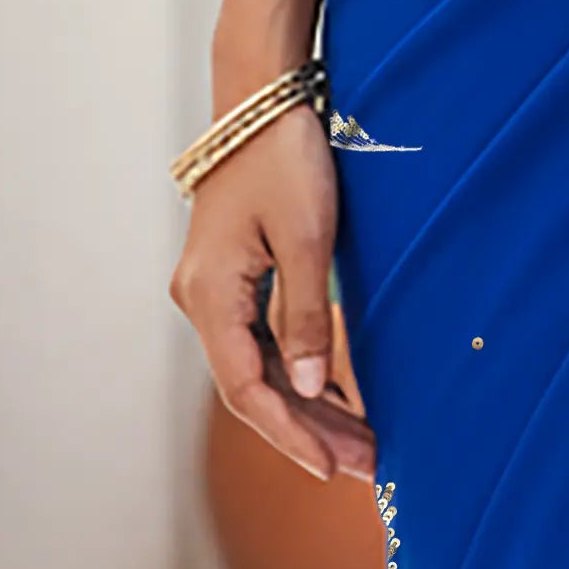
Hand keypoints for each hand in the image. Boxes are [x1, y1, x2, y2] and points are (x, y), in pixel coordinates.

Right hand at [168, 105, 373, 483]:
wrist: (260, 98)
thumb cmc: (283, 158)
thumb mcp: (306, 239)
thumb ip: (303, 319)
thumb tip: (307, 389)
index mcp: (209, 295)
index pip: (246, 389)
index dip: (291, 435)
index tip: (334, 470)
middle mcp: (200, 299)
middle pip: (253, 386)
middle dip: (309, 430)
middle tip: (368, 467)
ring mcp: (213, 290)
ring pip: (260, 368)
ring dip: (309, 407)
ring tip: (363, 444)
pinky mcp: (233, 278)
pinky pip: (263, 342)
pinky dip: (300, 372)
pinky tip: (340, 399)